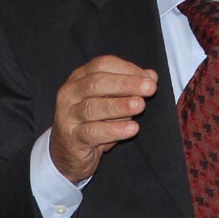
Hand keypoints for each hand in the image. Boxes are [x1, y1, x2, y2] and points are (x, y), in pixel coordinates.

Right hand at [50, 55, 157, 182]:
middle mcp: (70, 93)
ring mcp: (67, 115)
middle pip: (97, 82)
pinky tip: (132, 128)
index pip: (103, 64)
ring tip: (140, 105)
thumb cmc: (94, 121)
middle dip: (126, 84)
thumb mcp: (112, 100)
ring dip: (120, 105)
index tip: (149, 78)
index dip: (127, 69)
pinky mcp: (72, 138)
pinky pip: (93, 132)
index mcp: (80, 77)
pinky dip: (114, 129)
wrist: (69, 152)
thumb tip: (151, 76)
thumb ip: (129, 86)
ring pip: (93, 107)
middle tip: (149, 88)